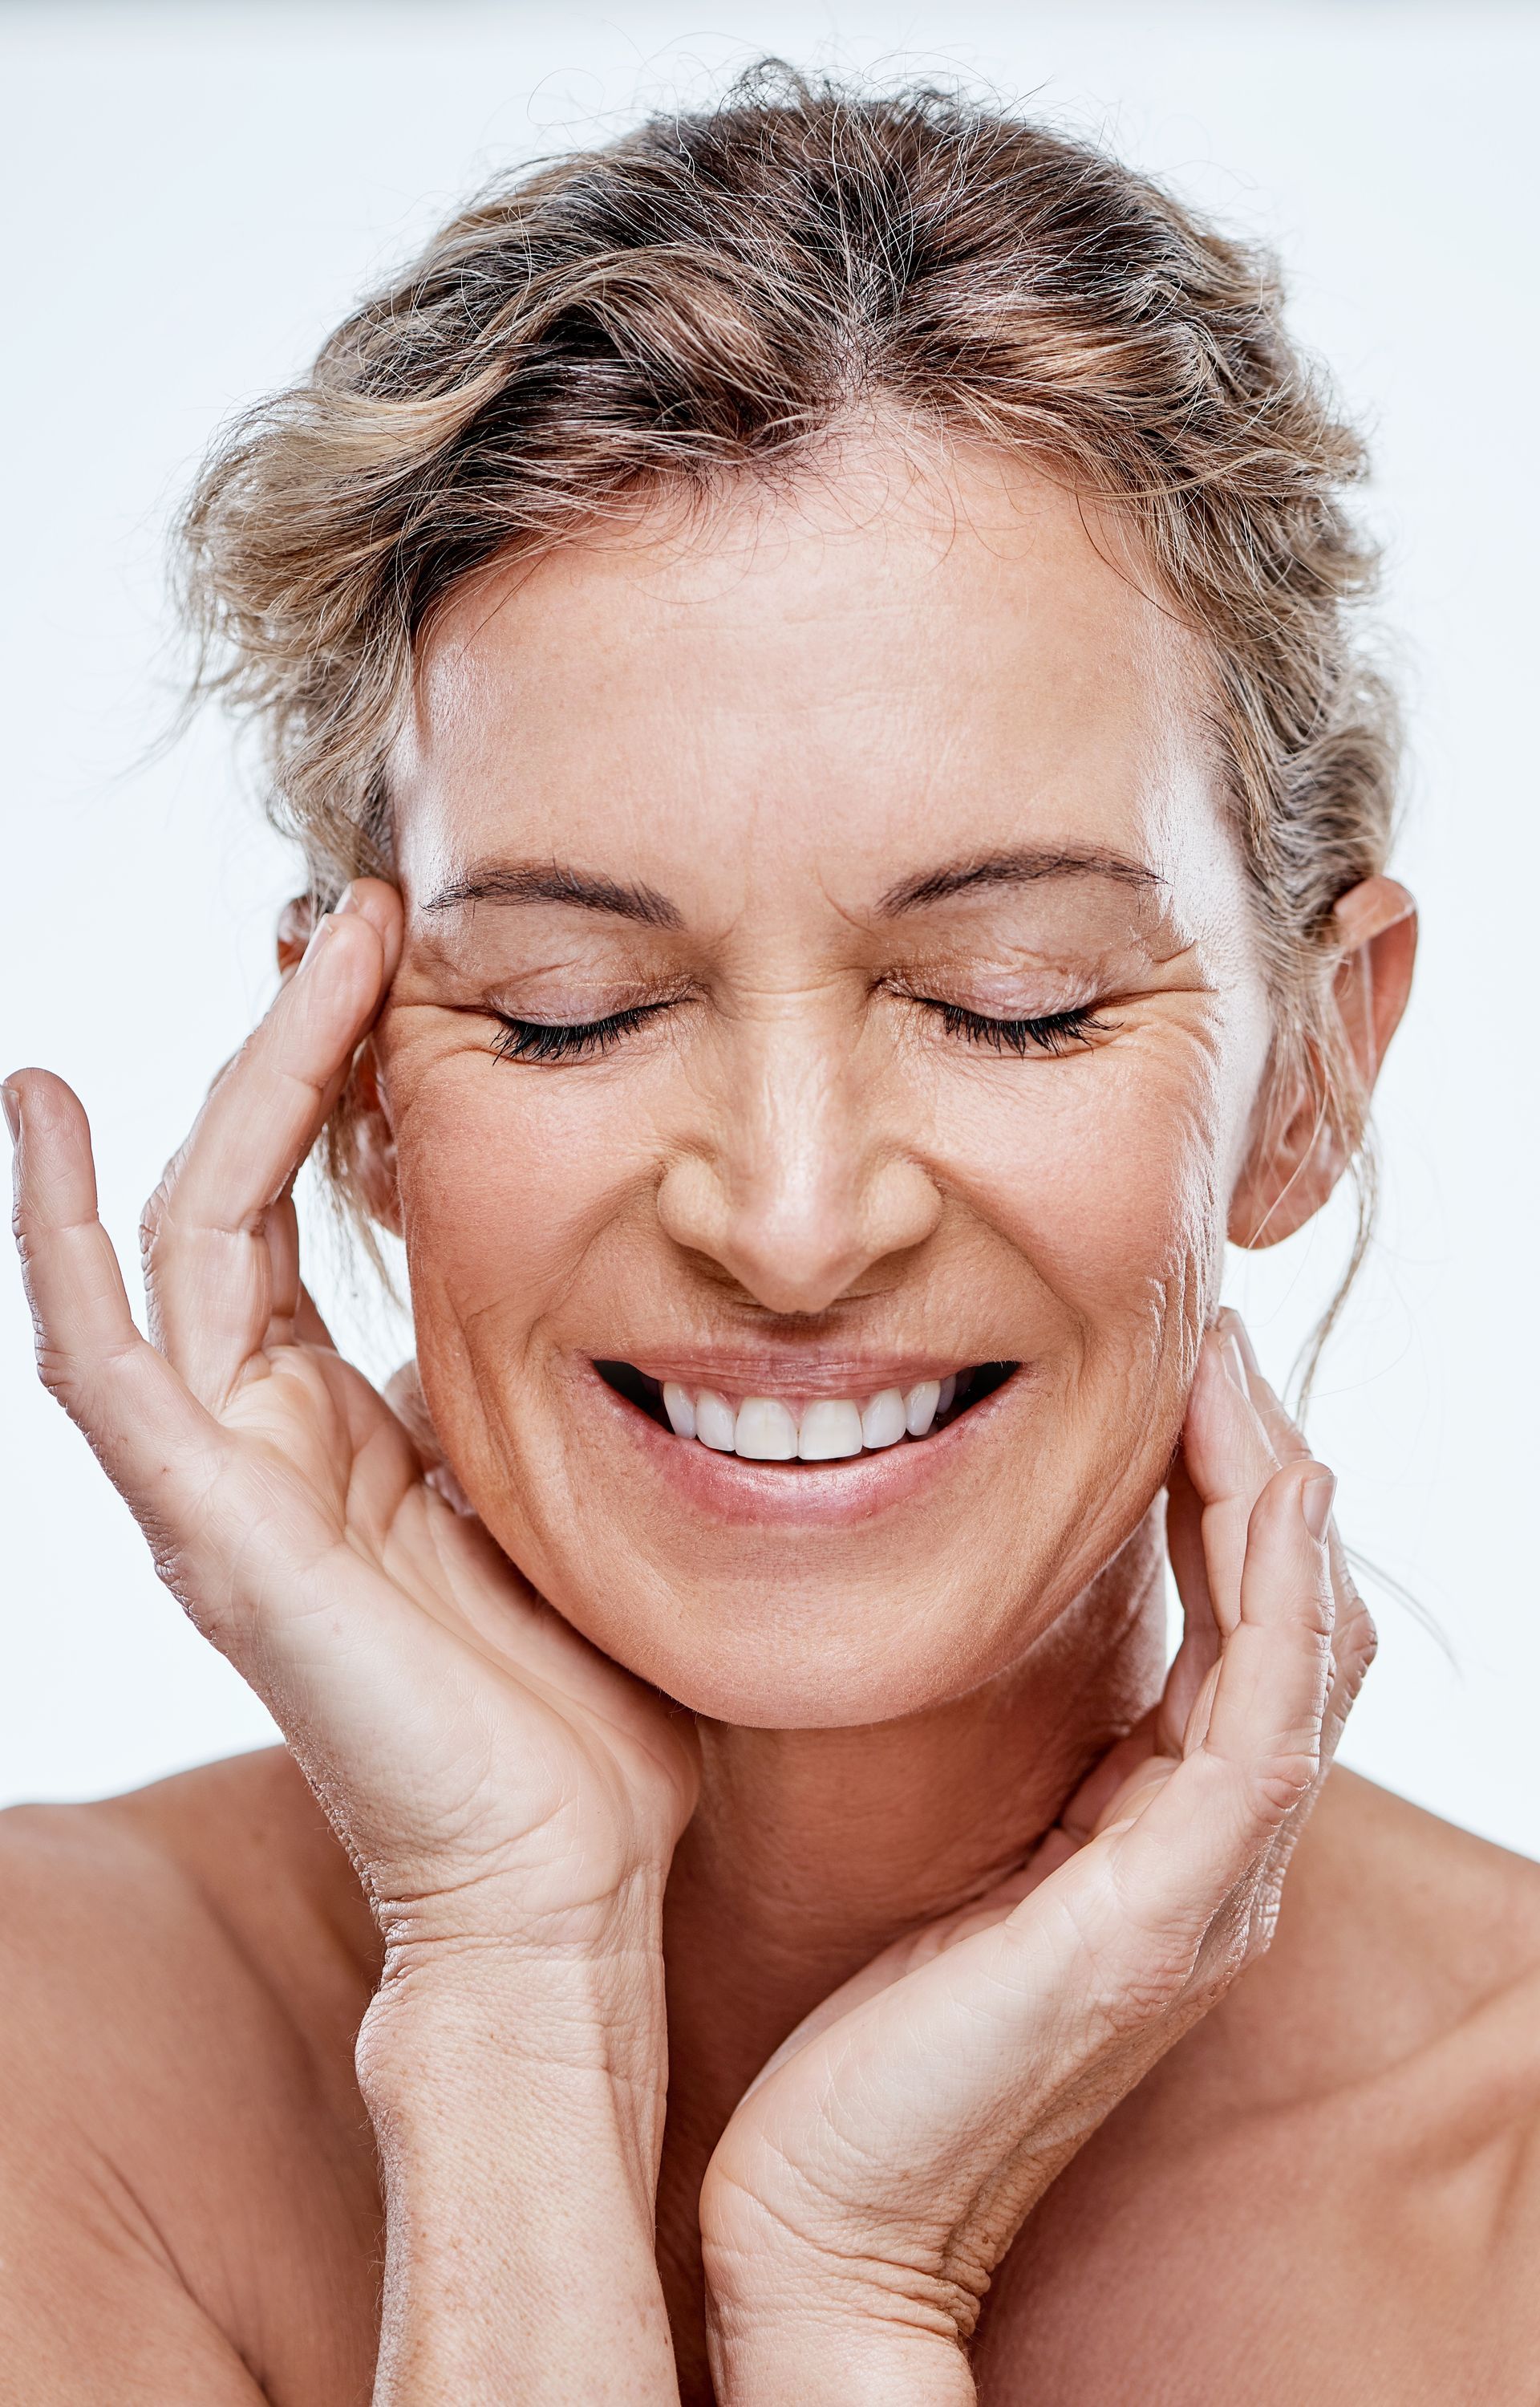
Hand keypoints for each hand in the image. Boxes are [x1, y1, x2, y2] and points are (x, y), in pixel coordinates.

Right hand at [4, 883, 698, 1981]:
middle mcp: (260, 1443)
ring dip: (228, 1086)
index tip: (410, 960)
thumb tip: (588, 1263)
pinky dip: (63, 1231)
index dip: (340, 1083)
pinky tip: (51, 1112)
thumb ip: (526, 1386)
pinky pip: (108, 1353)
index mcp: (339, 1433)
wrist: (570, 1881)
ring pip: (178, 1240)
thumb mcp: (558, 1493)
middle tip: (364, 911)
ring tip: (293, 945)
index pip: (305, 1215)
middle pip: (237, 1196)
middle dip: (294, 1046)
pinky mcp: (211, 1527)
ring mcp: (222, 1482)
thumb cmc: (586, 1712)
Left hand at [698, 1319, 1373, 2405]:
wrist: (829, 2217)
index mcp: (1161, 1839)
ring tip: (1235, 1373)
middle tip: (1217, 1340)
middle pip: (1295, 1621)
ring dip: (1279, 1496)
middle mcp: (1214, 1858)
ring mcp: (1209, 1888)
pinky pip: (1263, 1717)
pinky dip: (1273, 1593)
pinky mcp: (1168, 1913)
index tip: (1177, 1375)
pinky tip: (1256, 1487)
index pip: (1242, 1630)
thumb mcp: (946, 1864)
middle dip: (1265, 1468)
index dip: (1228, 1494)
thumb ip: (992, 1764)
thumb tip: (939, 1620)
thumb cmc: (863, 2045)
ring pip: (1302, 1649)